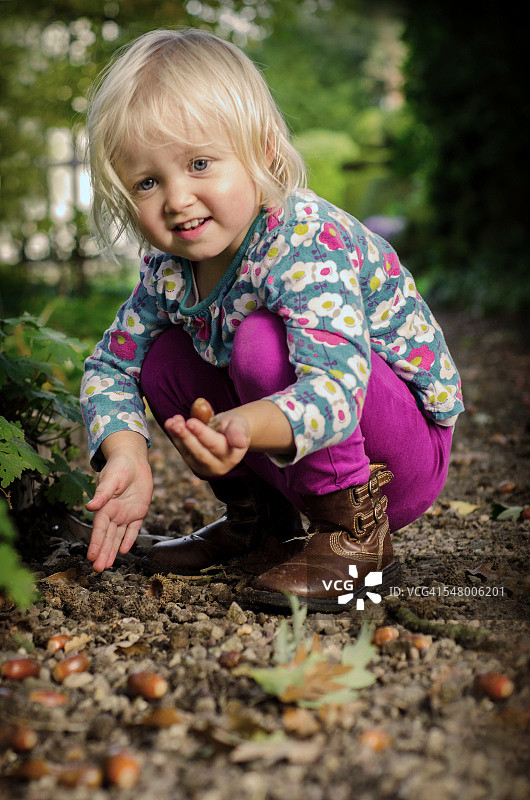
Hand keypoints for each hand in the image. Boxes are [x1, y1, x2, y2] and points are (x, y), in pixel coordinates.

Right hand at [85, 453, 152, 571]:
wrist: (134, 461)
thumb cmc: (119, 467)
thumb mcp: (110, 479)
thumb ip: (102, 494)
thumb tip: (89, 507)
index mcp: (105, 506)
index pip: (99, 529)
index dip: (96, 543)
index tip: (91, 557)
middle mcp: (114, 513)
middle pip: (107, 537)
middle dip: (103, 553)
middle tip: (98, 570)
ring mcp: (126, 514)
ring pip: (118, 537)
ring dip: (112, 551)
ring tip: (106, 566)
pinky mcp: (138, 512)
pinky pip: (133, 529)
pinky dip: (129, 539)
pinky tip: (123, 551)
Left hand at [164, 410, 249, 476]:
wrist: (228, 433)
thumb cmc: (234, 426)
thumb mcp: (239, 425)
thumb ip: (237, 432)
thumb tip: (239, 442)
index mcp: (233, 456)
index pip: (215, 445)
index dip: (202, 434)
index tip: (190, 422)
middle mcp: (219, 466)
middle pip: (200, 453)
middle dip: (186, 438)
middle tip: (176, 425)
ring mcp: (205, 467)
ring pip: (188, 453)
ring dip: (178, 437)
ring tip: (171, 422)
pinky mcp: (194, 464)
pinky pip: (183, 451)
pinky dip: (175, 437)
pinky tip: (170, 424)